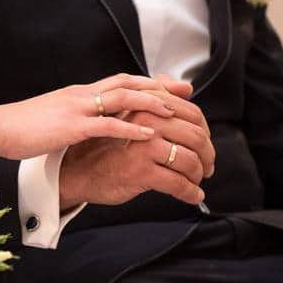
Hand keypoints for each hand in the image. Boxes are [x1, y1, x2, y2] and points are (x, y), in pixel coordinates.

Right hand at [0, 73, 189, 159]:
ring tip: (174, 111)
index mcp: (77, 94)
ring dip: (150, 103)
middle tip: (184, 92)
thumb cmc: (19, 126)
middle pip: (126, 83)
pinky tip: (148, 133)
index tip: (169, 87)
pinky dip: (130, 128)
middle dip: (157, 87)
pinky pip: (107, 125)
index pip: (118, 82)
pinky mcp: (71, 127)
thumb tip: (86, 122)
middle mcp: (80, 95)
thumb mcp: (51, 116)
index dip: (146, 83)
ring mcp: (76, 109)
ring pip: (122, 99)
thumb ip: (71, 115)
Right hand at [59, 96, 214, 208]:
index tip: (204, 142)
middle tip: (207, 165)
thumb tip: (186, 87)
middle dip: (207, 155)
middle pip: (195, 136)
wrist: (75, 171)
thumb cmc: (101, 146)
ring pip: (189, 160)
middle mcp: (144, 121)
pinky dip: (190, 192)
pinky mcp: (140, 171)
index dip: (204, 130)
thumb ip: (154, 98)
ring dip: (199, 174)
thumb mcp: (125, 114)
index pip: (190, 112)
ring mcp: (142, 146)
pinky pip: (178, 183)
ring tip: (196, 181)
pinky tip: (191, 195)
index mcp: (144, 105)